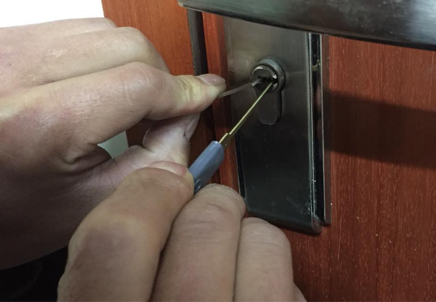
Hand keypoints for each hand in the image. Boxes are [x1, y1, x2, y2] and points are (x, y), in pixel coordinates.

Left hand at [0, 19, 225, 268]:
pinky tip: (95, 87)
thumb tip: (189, 115)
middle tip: (162, 111)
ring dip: (131, 62)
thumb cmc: (6, 214)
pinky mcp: (3, 38)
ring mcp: (5, 48)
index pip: (141, 82)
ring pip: (106, 30)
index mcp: (37, 124)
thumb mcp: (90, 204)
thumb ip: (156, 159)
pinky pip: (76, 28)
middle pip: (129, 45)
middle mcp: (14, 72)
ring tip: (122, 103)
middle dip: (160, 76)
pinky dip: (101, 54)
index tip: (205, 94)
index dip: (185, 90)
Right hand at [57, 164, 305, 301]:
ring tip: (230, 262)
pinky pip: (292, 277)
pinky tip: (250, 293)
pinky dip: (272, 273)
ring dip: (247, 236)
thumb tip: (146, 192)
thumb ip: (105, 265)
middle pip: (208, 219)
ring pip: (263, 237)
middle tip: (200, 216)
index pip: (121, 236)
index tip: (159, 182)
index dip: (143, 192)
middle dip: (206, 203)